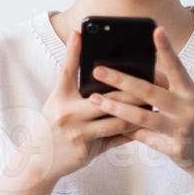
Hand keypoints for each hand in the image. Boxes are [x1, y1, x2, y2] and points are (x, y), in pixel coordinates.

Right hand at [28, 28, 147, 186]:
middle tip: (152, 81)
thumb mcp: (56, 104)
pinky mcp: (87, 150)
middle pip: (106, 97)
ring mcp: (78, 133)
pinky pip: (115, 139)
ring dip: (137, 113)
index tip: (80, 32)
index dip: (73, 50)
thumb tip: (95, 69)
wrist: (38, 161)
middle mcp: (67, 113)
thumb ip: (74, 89)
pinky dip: (131, 133)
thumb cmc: (51, 128)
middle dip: (131, 91)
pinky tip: (146, 127)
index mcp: (60, 98)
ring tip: (154, 105)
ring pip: (116, 120)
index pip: (67, 70)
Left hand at [87, 25, 193, 182]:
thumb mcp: (190, 102)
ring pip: (141, 116)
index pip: (177, 67)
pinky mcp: (175, 149)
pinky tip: (112, 127)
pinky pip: (145, 139)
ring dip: (116, 107)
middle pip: (148, 91)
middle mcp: (187, 108)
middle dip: (121, 80)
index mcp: (191, 92)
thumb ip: (170, 88)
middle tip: (98, 70)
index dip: (166, 49)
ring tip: (95, 100)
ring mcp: (181, 130)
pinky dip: (129, 133)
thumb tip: (143, 72)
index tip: (156, 30)